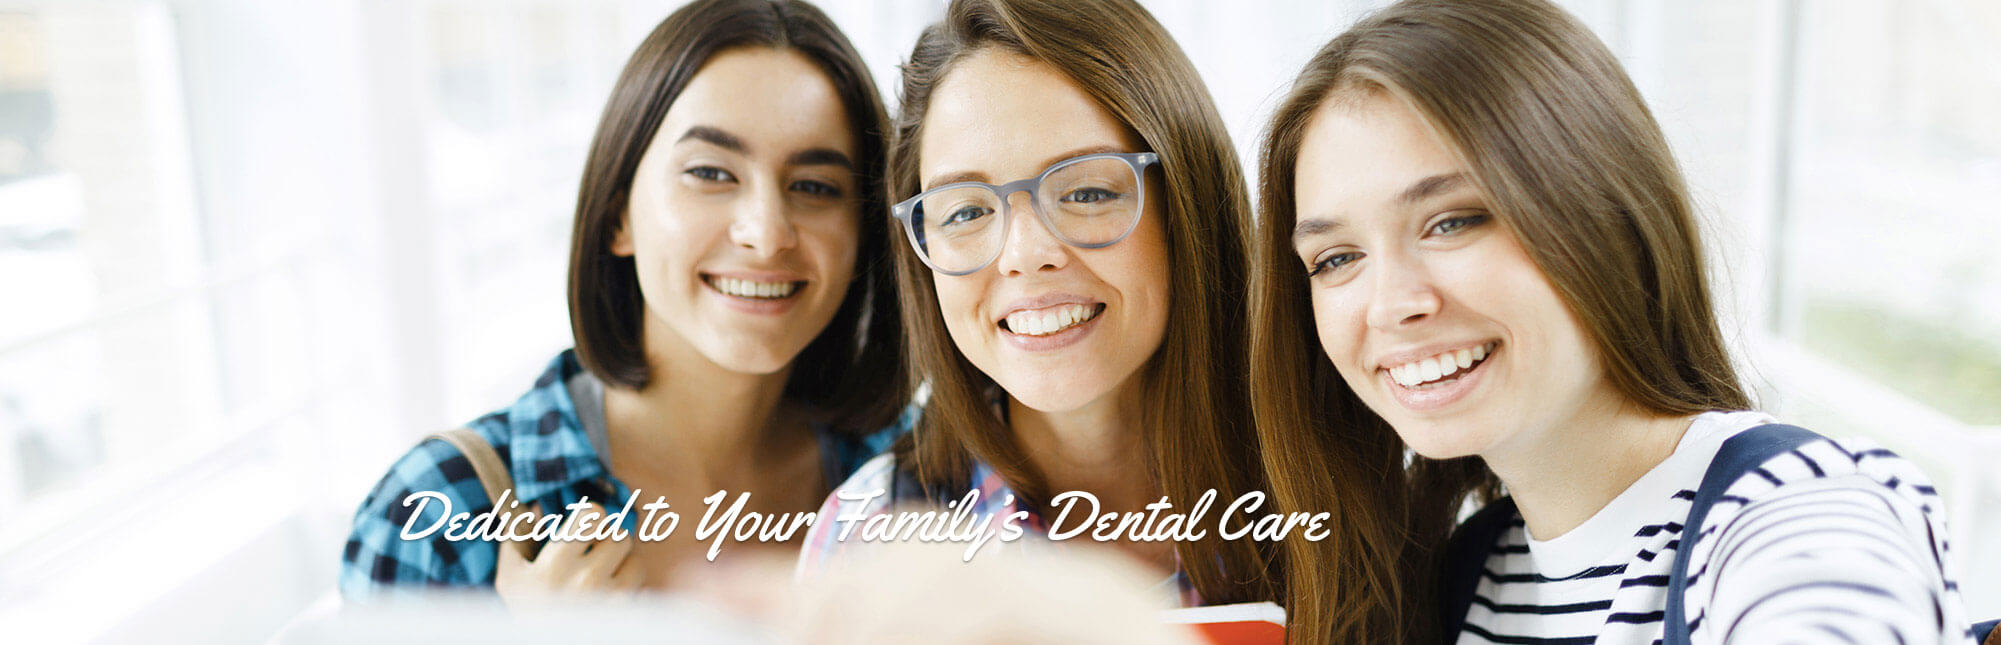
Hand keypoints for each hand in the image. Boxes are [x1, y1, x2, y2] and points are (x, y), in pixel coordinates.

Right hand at [494, 502, 642, 605]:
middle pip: (620, 535)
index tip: (584, 526)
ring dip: (623, 563)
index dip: (591, 516)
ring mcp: (610, 601)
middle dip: (608, 541)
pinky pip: (642, 586)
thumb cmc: (524, 610)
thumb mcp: (510, 575)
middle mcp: (586, 581)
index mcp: (556, 565)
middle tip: (593, 552)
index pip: (594, 515)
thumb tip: (537, 504)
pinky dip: (630, 586)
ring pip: (636, 560)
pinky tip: (610, 593)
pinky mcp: (625, 616)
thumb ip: (517, 536)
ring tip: (602, 574)